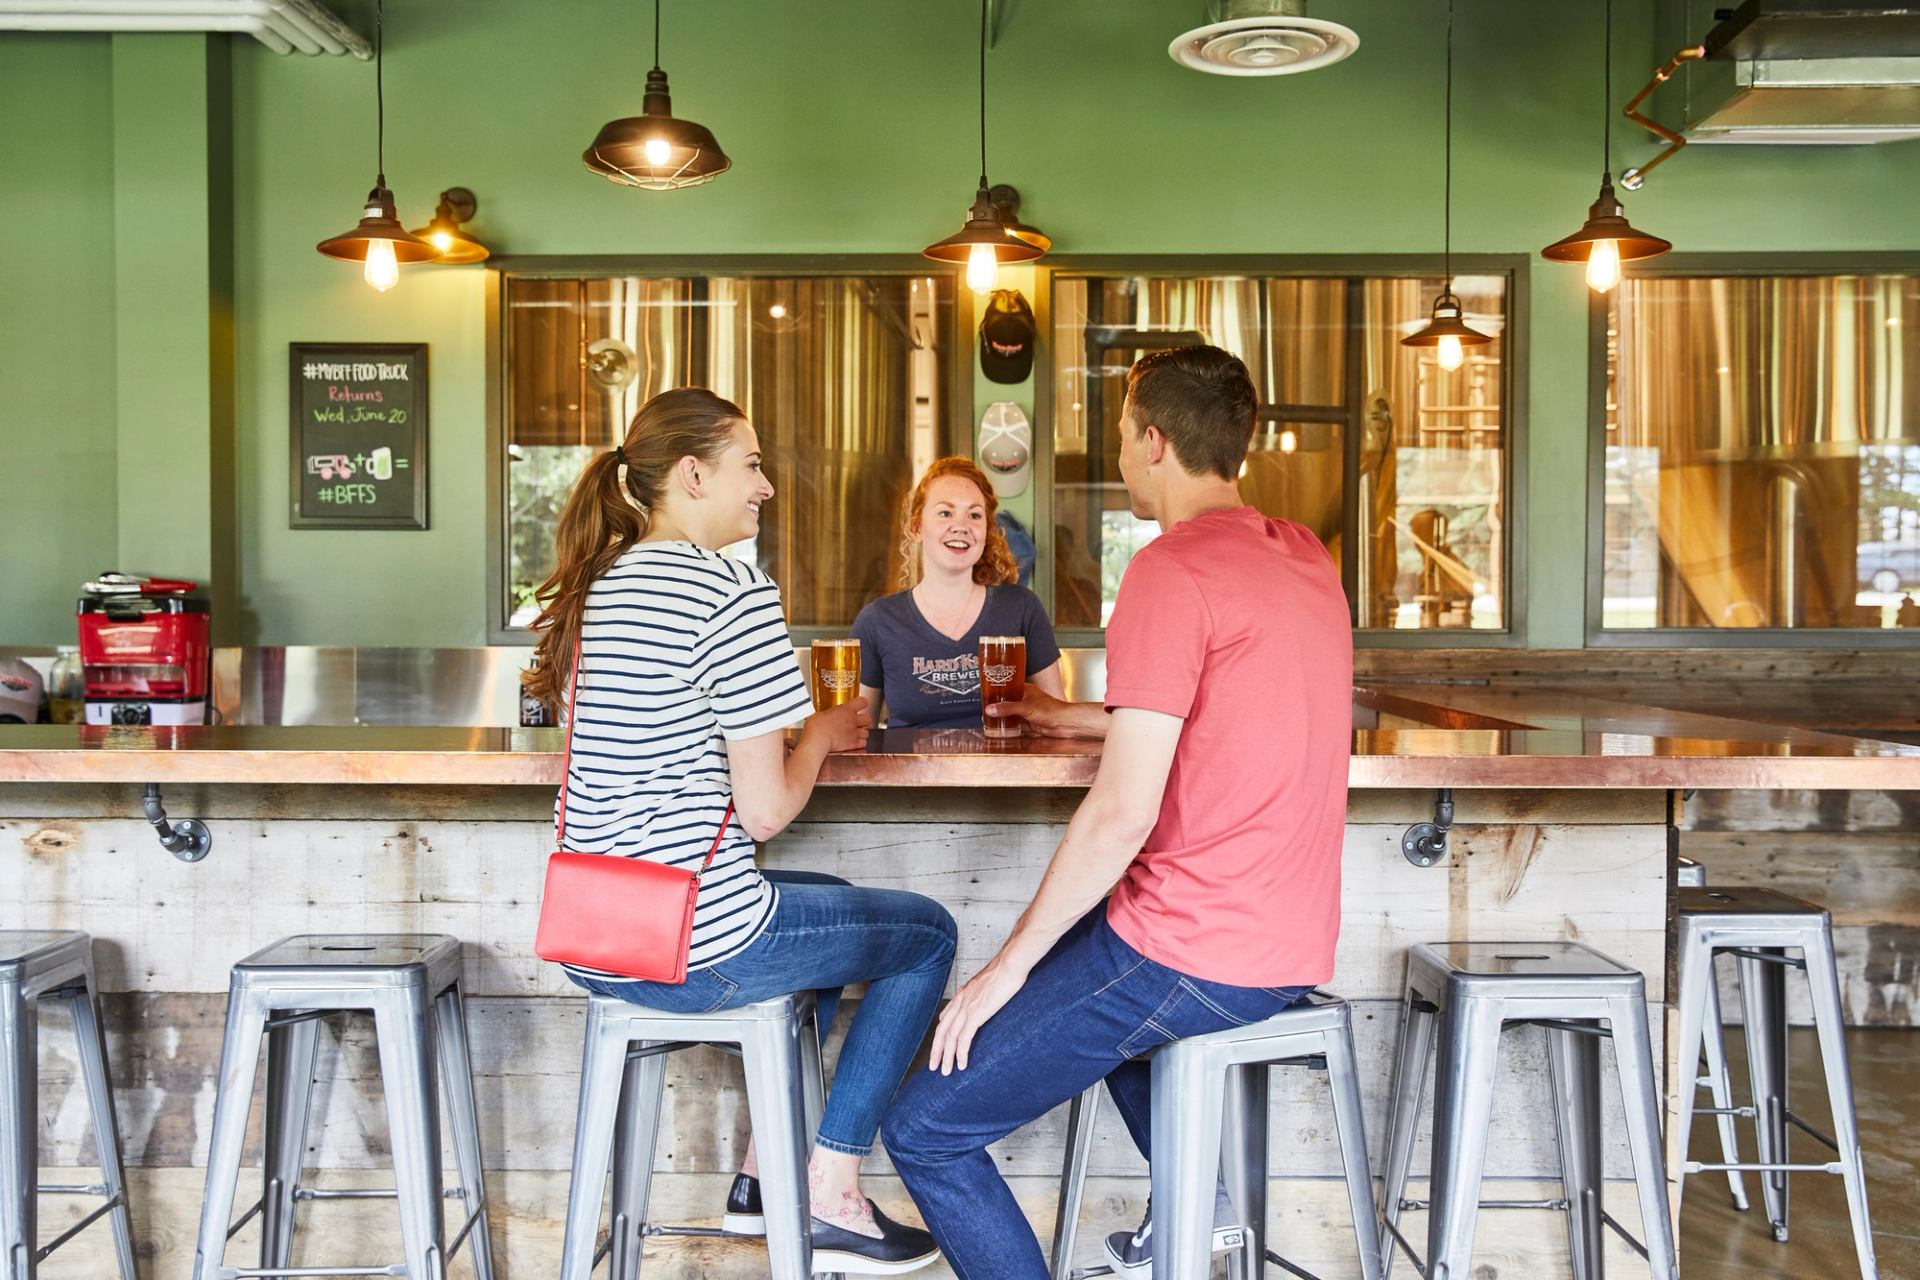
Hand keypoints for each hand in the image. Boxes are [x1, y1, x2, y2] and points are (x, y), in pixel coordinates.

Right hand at [803, 697, 870, 752]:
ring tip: (854, 735)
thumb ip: (828, 714)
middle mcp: (853, 720)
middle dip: (863, 721)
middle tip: (856, 723)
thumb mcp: (820, 714)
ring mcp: (854, 732)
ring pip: (867, 732)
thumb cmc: (816, 726)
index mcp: (846, 709)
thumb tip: (824, 716)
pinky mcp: (854, 744)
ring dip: (862, 733)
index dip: (862, 703)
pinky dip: (860, 743)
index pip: (862, 702)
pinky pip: (864, 743)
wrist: (818, 739)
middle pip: (868, 718)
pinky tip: (854, 743)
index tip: (859, 704)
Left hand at [929, 954, 1029, 1074]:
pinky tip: (962, 1064)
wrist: (1011, 964)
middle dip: (937, 1050)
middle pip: (942, 1030)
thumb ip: (984, 993)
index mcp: (963, 994)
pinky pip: (964, 1039)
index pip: (945, 1017)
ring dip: (947, 1057)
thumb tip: (989, 999)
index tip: (940, 1046)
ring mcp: (967, 1007)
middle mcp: (960, 1001)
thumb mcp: (990, 982)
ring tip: (947, 1072)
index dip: (941, 1034)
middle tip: (934, 1066)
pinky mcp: (976, 1014)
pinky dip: (961, 1054)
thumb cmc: (1006, 970)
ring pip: (950, 1038)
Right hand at [986, 686, 1070, 736]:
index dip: (998, 690)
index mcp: (1026, 690)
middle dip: (998, 707)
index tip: (987, 693)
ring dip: (1003, 719)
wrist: (1064, 724)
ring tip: (988, 720)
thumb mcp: (1025, 707)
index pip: (1009, 688)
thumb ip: (1007, 708)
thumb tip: (990, 708)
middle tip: (985, 709)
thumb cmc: (1051, 710)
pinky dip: (1009, 729)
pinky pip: (1016, 726)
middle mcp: (1026, 700)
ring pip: (1012, 716)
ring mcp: (1028, 713)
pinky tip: (1000, 730)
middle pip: (1009, 703)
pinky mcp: (1030, 725)